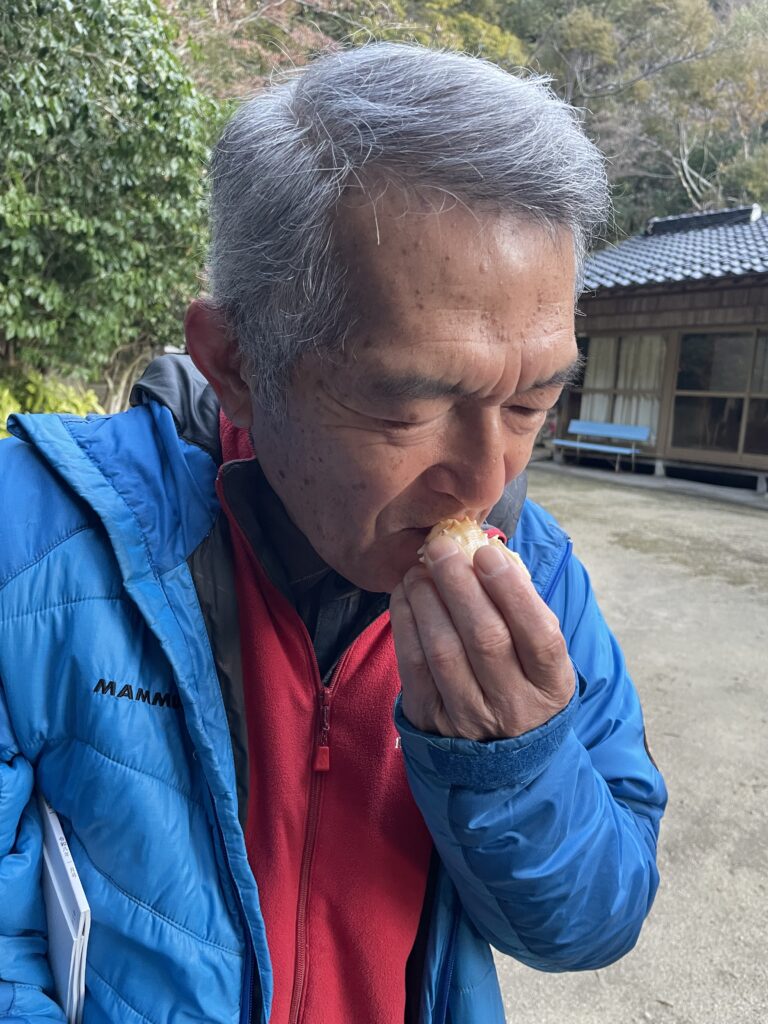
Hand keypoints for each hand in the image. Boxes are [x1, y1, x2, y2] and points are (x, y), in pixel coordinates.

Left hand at [390, 536, 574, 739]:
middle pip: (485, 638)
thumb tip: (484, 552)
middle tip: (441, 547)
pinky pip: (413, 663)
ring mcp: (469, 717)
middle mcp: (513, 705)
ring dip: (428, 599)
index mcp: (551, 685)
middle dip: (460, 585)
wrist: (498, 754)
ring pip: (444, 649)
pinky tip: (406, 594)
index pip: (539, 636)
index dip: (512, 591)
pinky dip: (405, 621)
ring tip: (421, 568)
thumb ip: (522, 610)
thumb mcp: (539, 656)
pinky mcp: (430, 719)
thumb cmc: (521, 681)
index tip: (487, 553)